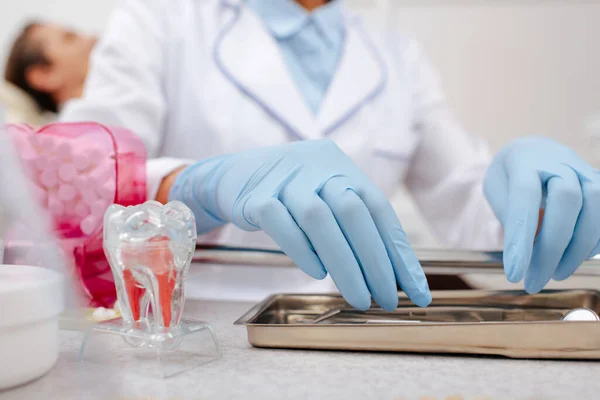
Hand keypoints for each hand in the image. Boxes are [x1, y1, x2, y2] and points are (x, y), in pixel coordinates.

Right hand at [170, 139, 430, 309]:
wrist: (232, 176)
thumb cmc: (287, 193)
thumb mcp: (323, 195)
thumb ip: (350, 223)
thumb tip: (387, 272)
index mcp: (340, 167)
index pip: (379, 209)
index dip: (400, 251)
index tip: (415, 290)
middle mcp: (316, 166)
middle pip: (353, 212)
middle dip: (376, 261)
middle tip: (386, 300)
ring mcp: (284, 178)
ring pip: (319, 218)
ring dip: (344, 264)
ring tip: (358, 298)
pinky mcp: (255, 195)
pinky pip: (280, 222)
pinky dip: (302, 249)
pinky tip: (317, 273)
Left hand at [484, 137, 599, 292]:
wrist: (532, 152)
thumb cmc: (509, 178)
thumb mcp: (497, 192)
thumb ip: (511, 218)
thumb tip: (529, 258)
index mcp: (525, 161)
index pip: (524, 197)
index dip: (521, 238)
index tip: (514, 274)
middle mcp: (558, 161)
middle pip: (566, 198)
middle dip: (553, 247)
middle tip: (535, 281)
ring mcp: (584, 169)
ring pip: (595, 204)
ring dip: (578, 248)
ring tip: (556, 274)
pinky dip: (594, 242)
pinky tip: (574, 258)